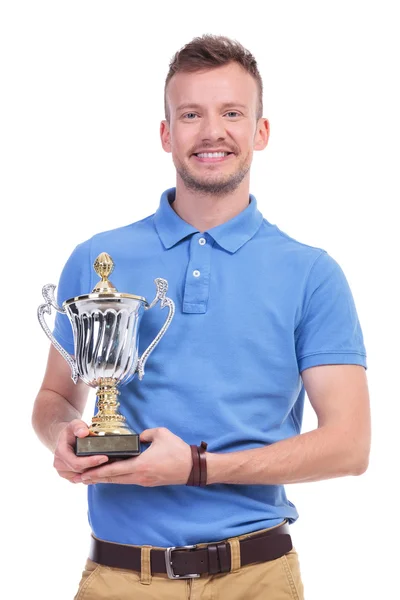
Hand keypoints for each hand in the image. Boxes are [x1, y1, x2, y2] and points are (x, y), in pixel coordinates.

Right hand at [54, 419, 107, 482]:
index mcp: (61, 452)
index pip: (76, 463)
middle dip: (96, 468)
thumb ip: (78, 427)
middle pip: (80, 471)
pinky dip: (92, 476)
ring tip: (109, 467)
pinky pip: (82, 480)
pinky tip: (103, 471)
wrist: (64, 439)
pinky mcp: (69, 476)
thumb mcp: (74, 424)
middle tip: (112, 463)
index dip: (91, 462)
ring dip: (95, 474)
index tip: (105, 457)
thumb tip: (84, 432)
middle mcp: (59, 465)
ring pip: (82, 477)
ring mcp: (64, 472)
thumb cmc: (71, 431)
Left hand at [73, 427, 191, 485]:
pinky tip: (111, 476)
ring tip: (91, 478)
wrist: (192, 467)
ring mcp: (144, 481)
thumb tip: (137, 437)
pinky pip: (128, 480)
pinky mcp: (148, 482)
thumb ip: (145, 434)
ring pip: (120, 481)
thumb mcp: (161, 434)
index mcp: (141, 465)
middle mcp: (139, 476)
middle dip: (96, 478)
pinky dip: (116, 478)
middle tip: (80, 477)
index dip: (98, 471)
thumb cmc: (178, 451)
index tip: (85, 472)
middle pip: (113, 479)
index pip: (114, 469)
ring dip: (105, 479)